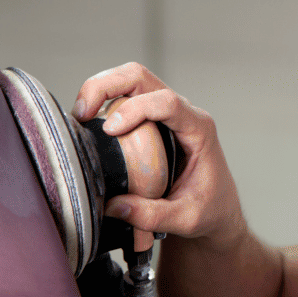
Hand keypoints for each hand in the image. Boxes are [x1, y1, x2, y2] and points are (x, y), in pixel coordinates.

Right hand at [71, 62, 245, 250]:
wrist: (217, 208)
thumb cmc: (209, 208)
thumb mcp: (187, 219)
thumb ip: (153, 215)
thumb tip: (114, 206)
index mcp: (198, 129)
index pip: (167, 102)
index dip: (135, 110)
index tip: (110, 131)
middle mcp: (181, 112)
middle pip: (140, 77)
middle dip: (105, 85)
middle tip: (82, 111)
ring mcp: (163, 112)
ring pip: (128, 79)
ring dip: (99, 90)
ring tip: (80, 116)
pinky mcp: (148, 117)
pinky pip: (123, 96)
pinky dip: (101, 101)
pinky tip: (88, 122)